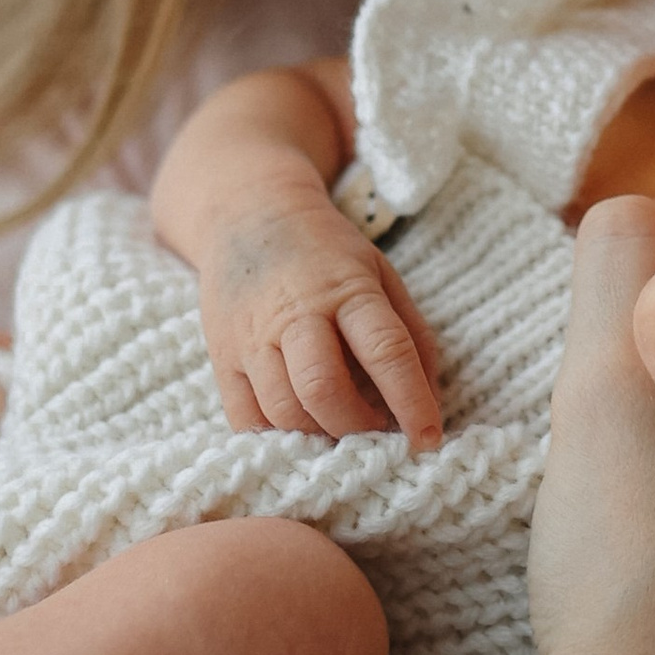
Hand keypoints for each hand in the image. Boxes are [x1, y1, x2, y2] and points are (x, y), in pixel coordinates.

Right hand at [196, 193, 444, 450]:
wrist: (249, 216)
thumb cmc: (327, 254)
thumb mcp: (381, 276)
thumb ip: (412, 337)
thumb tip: (432, 406)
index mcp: (347, 289)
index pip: (386, 351)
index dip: (412, 400)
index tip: (428, 437)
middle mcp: (296, 313)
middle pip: (323, 388)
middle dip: (357, 426)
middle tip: (375, 430)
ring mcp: (252, 337)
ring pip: (282, 410)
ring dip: (319, 435)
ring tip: (340, 426)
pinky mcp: (222, 358)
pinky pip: (245, 418)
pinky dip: (277, 437)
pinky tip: (301, 429)